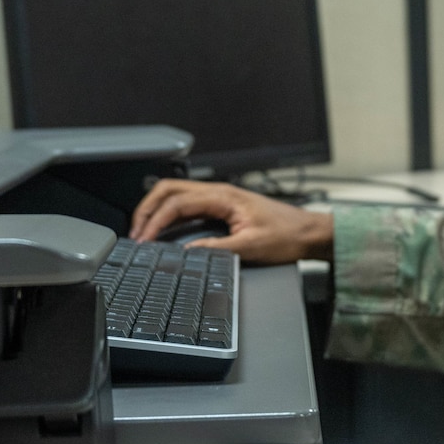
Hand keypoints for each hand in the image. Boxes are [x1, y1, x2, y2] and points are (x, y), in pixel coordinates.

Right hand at [129, 179, 332, 263]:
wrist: (308, 233)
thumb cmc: (287, 236)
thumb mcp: (251, 248)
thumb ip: (216, 249)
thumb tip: (187, 253)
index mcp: (223, 196)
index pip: (177, 202)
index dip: (155, 220)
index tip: (144, 239)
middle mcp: (219, 192)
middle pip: (169, 190)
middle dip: (147, 209)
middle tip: (134, 232)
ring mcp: (219, 197)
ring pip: (176, 195)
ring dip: (156, 210)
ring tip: (143, 231)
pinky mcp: (222, 206)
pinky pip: (188, 204)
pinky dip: (169, 215)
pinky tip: (163, 230)